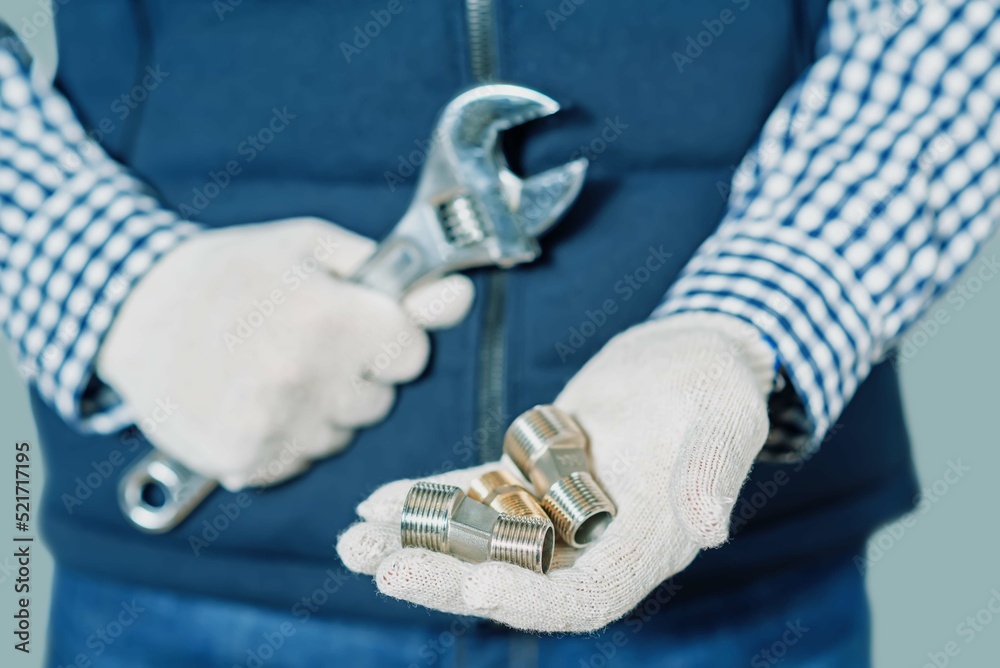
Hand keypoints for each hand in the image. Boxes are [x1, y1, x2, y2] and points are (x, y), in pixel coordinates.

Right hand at [97, 217, 473, 489]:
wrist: (132, 311)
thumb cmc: (230, 270)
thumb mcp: (311, 248)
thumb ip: (394, 278)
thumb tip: (459, 295)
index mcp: (328, 317)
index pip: (411, 354)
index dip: (386, 337)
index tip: (354, 323)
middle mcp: (304, 378)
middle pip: (379, 399)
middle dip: (354, 373)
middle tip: (300, 342)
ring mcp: (272, 425)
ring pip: (341, 433)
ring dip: (319, 408)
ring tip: (268, 368)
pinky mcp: (245, 460)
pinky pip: (300, 458)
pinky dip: (284, 437)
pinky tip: (250, 400)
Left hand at [337, 313, 775, 632]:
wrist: (689, 357)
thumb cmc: (720, 387)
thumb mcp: (730, 419)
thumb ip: (714, 472)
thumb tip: (709, 529)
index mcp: (645, 548)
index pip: (585, 598)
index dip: (531, 601)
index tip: (477, 586)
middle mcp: (594, 545)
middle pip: (514, 579)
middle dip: (446, 580)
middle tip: (382, 568)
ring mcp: (556, 514)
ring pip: (478, 543)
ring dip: (415, 546)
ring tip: (352, 542)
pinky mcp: (529, 478)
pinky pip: (471, 496)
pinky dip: (425, 500)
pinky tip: (376, 500)